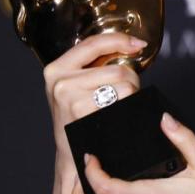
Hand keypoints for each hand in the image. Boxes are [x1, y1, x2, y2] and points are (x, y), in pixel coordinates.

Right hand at [42, 33, 146, 176]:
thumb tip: (127, 46)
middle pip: (117, 70)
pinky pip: (123, 103)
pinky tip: (120, 115)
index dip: (120, 40)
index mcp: (56, 70)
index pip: (93, 44)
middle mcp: (61, 83)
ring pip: (124, 86)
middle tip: (125, 94)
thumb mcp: (73, 86)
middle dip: (131, 80)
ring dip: (132, 95)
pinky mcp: (85, 115)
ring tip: (120, 106)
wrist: (70, 153)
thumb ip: (91, 65)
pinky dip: (129, 108)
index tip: (138, 44)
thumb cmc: (76, 119)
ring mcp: (72, 100)